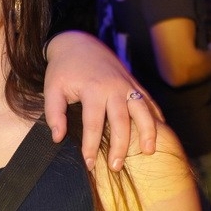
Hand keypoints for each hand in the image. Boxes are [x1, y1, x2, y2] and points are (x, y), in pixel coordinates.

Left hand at [44, 31, 161, 170]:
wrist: (78, 42)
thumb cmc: (63, 69)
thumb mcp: (52, 89)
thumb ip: (54, 113)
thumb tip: (58, 138)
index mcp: (93, 89)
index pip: (93, 124)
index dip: (90, 146)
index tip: (88, 164)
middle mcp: (114, 87)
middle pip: (121, 122)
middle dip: (120, 147)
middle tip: (116, 167)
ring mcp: (127, 84)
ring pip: (142, 111)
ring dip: (147, 132)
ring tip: (149, 152)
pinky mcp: (133, 83)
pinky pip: (148, 101)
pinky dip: (155, 116)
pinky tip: (159, 132)